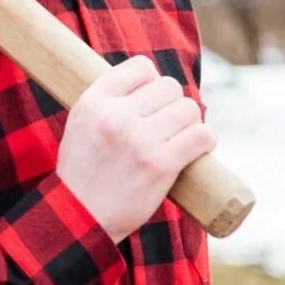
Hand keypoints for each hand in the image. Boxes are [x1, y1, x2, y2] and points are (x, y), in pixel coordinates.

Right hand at [55, 55, 217, 244]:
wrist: (80, 216)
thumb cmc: (84, 170)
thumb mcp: (81, 123)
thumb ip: (109, 100)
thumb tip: (151, 82)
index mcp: (93, 102)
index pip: (141, 67)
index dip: (151, 83)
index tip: (149, 102)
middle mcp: (115, 116)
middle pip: (169, 87)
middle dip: (173, 105)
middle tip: (165, 126)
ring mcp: (139, 140)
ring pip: (189, 109)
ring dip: (190, 123)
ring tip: (179, 139)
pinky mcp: (160, 164)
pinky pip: (201, 136)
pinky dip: (205, 141)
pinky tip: (196, 149)